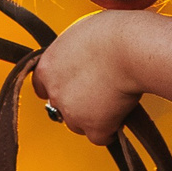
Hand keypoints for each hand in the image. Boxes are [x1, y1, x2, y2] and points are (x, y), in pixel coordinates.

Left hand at [30, 13, 141, 144]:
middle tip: (97, 91)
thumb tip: (82, 57)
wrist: (130, 49)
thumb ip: (73, 52)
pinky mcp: (94, 127)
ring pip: (78, 124)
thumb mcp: (82, 33)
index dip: (58, 87)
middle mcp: (56, 91)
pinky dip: (110, 130)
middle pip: (61, 107)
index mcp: (48, 66)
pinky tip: (120, 116)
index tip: (69, 87)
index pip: (41, 86)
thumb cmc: (113, 33)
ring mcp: (73, 112)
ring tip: (112, 101)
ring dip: (92, 117)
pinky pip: (100, 137)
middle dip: (77, 103)